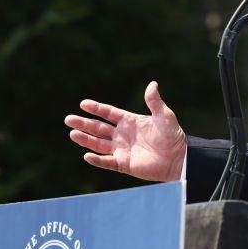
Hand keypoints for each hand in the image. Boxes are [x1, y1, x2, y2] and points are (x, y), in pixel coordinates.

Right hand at [64, 81, 186, 181]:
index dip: (96, 108)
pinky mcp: (124, 164)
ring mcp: (122, 150)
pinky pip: (107, 162)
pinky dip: (97, 160)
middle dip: (84, 123)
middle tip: (68, 119)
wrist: (179, 158)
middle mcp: (123, 135)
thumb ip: (155, 102)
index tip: (83, 104)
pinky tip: (87, 155)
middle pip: (99, 128)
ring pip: (99, 144)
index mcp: (130, 121)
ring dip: (86, 139)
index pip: (108, 113)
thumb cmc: (173, 136)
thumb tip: (152, 84)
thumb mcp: (164, 116)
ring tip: (72, 133)